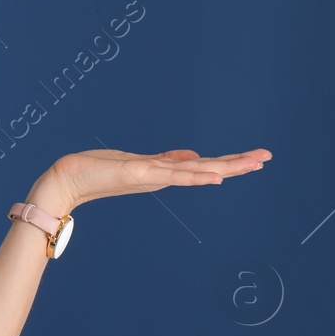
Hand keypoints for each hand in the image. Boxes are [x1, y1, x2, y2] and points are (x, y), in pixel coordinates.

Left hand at [36, 146, 271, 212]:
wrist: (67, 180)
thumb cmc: (97, 171)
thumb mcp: (137, 162)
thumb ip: (166, 161)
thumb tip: (193, 156)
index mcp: (163, 172)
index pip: (203, 166)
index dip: (229, 163)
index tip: (255, 159)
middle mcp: (163, 176)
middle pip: (207, 169)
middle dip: (237, 164)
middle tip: (267, 158)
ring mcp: (153, 177)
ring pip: (197, 171)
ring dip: (226, 167)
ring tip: (252, 164)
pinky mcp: (140, 175)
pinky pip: (173, 174)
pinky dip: (195, 175)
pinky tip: (215, 175)